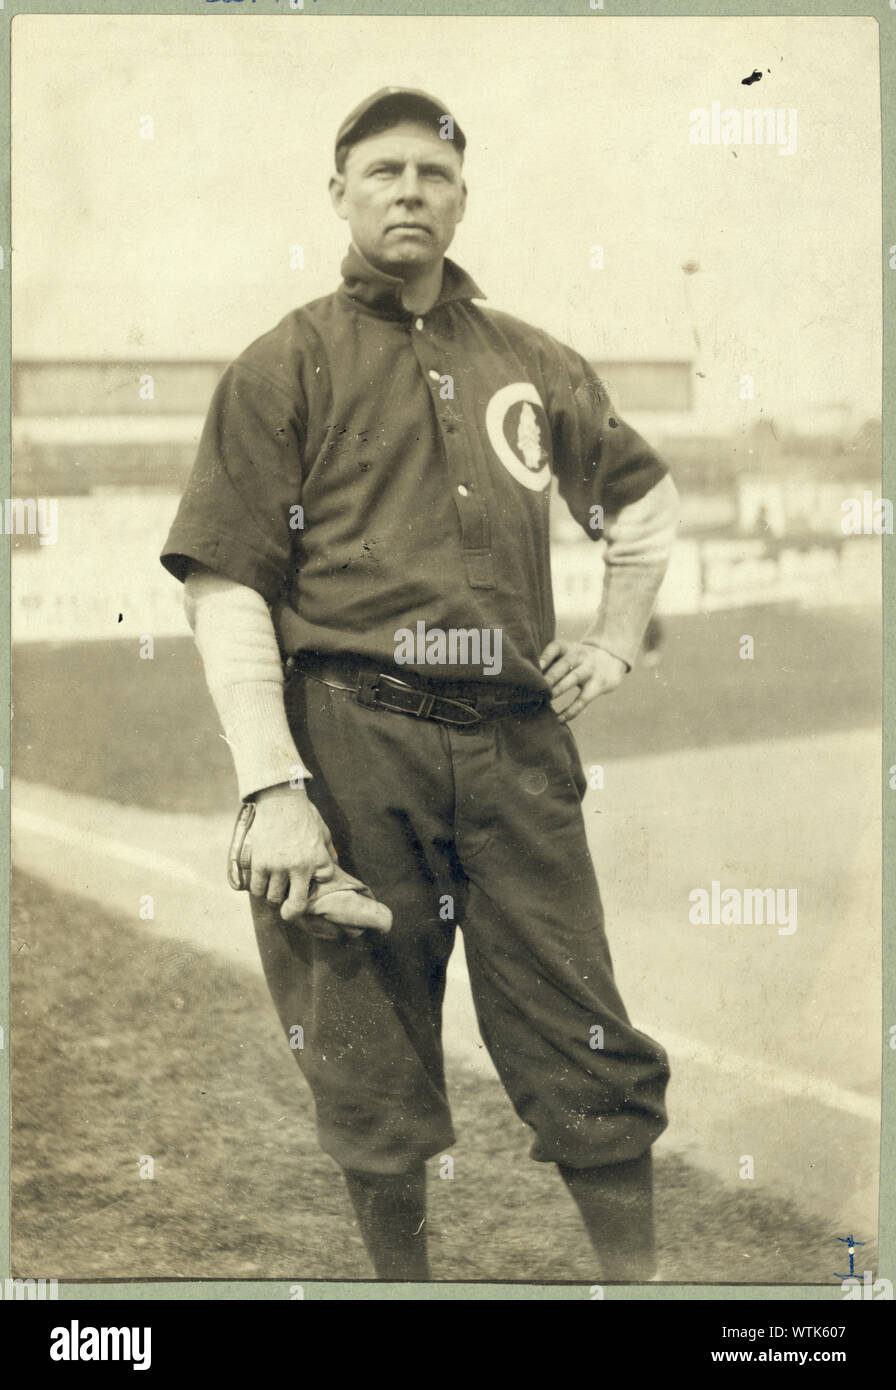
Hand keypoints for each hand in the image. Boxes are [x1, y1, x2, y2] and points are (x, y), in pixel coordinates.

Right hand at [248, 783, 339, 925]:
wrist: (279, 799)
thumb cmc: (303, 814)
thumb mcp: (323, 831)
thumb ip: (328, 851)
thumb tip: (334, 867)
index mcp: (318, 860)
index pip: (322, 883)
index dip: (316, 882)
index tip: (309, 880)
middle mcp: (299, 867)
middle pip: (296, 905)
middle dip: (291, 913)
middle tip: (288, 912)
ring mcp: (278, 867)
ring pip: (274, 898)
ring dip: (273, 898)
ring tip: (273, 892)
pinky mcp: (260, 863)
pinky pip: (257, 889)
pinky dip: (259, 890)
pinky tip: (262, 884)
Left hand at [538, 640, 627, 722]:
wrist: (612, 659)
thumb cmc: (578, 660)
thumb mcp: (567, 653)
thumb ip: (550, 662)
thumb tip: (527, 680)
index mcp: (568, 647)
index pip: (555, 648)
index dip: (545, 657)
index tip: (536, 667)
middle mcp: (579, 656)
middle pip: (563, 665)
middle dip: (549, 677)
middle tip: (536, 689)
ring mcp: (590, 670)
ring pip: (573, 678)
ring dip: (558, 689)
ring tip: (545, 701)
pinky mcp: (598, 685)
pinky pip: (583, 699)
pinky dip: (571, 710)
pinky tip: (559, 719)